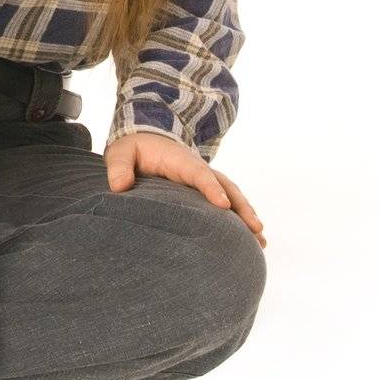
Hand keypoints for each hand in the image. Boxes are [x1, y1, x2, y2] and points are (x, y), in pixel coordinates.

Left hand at [104, 132, 265, 247]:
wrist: (145, 138)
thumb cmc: (134, 148)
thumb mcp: (121, 152)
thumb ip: (119, 167)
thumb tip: (120, 187)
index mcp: (180, 160)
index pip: (199, 174)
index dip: (211, 189)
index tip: (223, 206)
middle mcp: (198, 169)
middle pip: (225, 186)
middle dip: (241, 207)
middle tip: (255, 229)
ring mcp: (205, 179)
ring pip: (231, 196)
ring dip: (246, 216)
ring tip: (261, 241)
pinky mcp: (205, 190)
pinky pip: (227, 202)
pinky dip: (239, 217)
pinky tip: (250, 239)